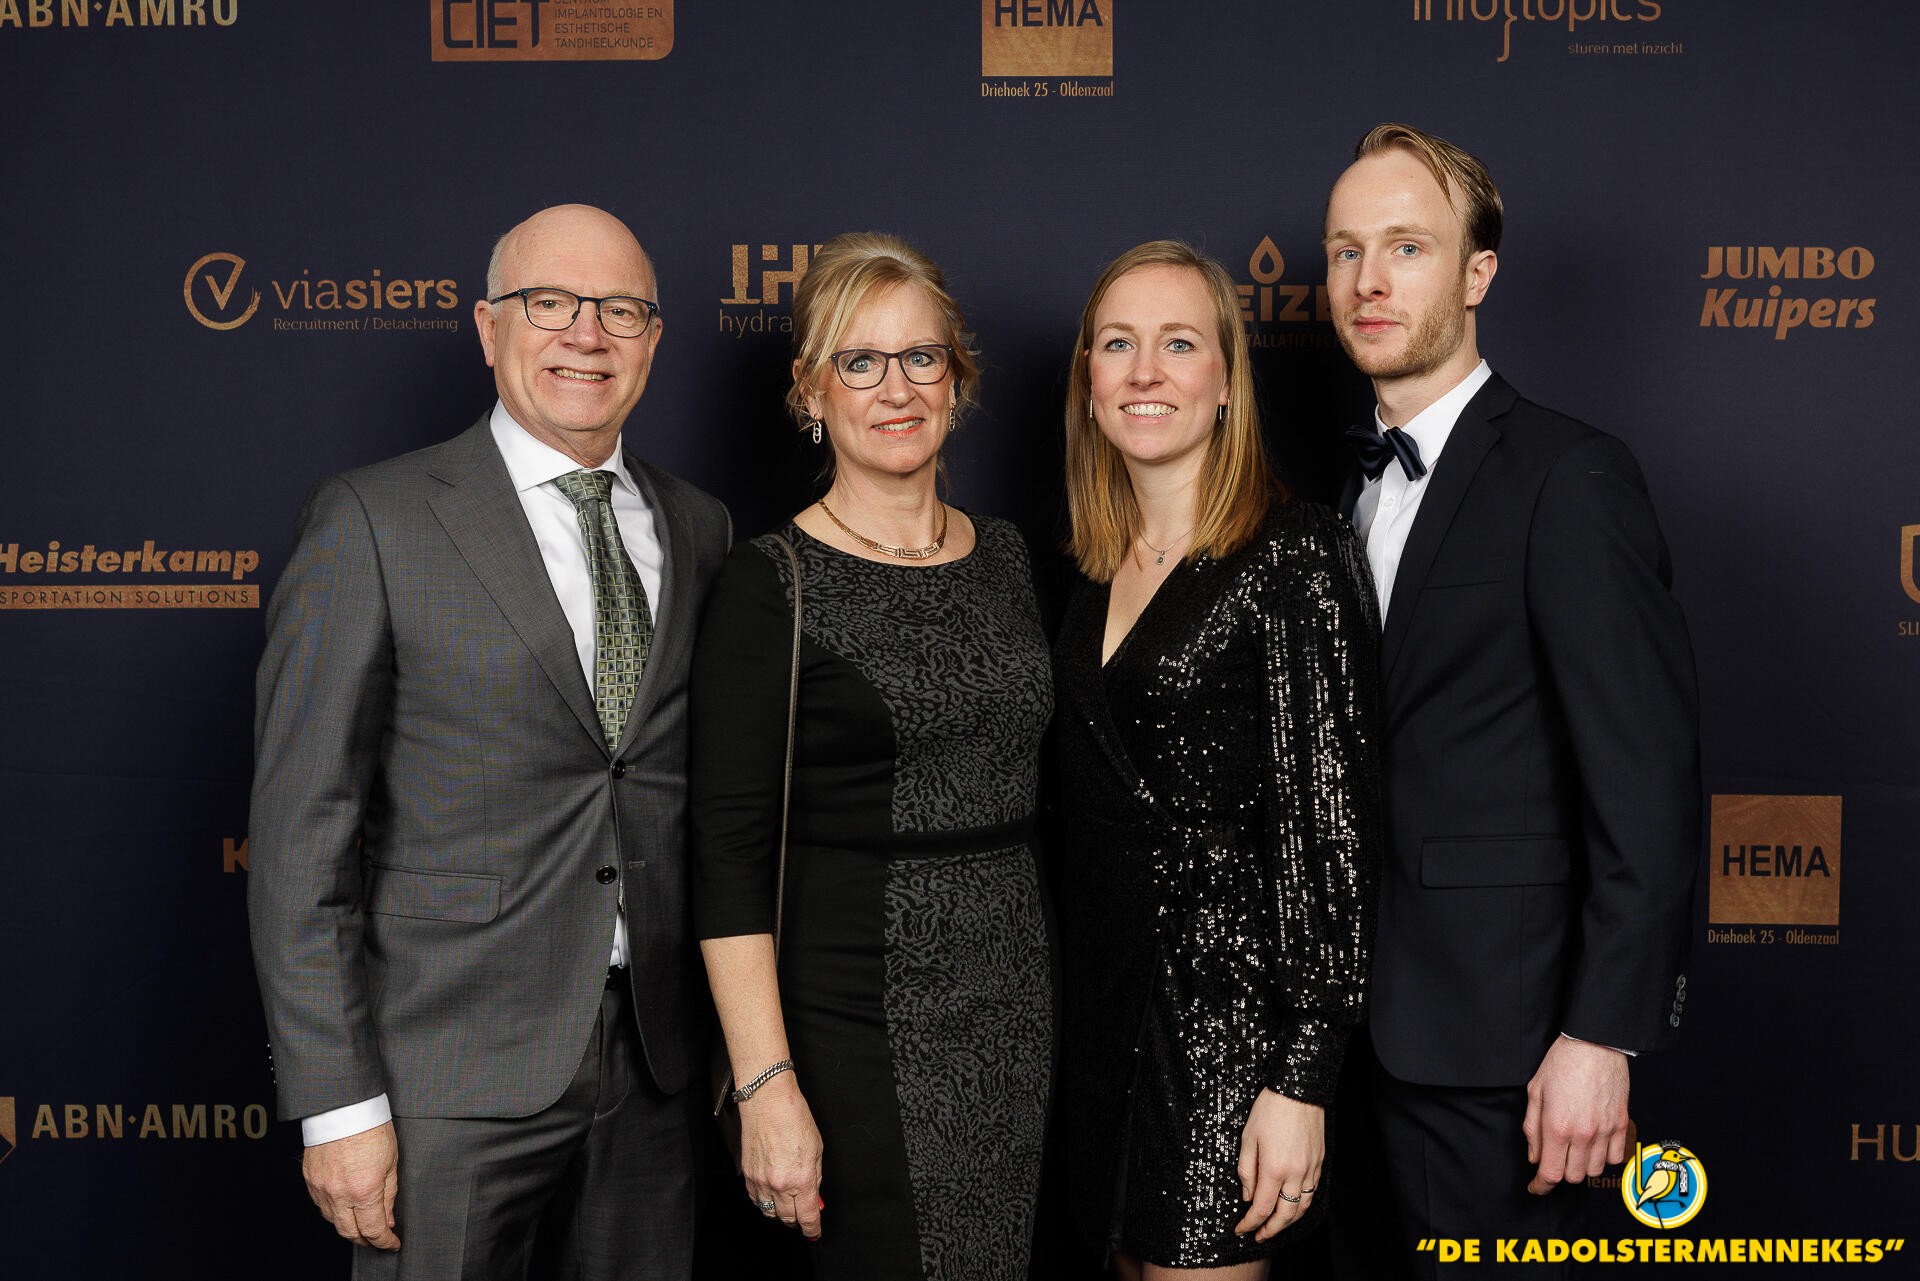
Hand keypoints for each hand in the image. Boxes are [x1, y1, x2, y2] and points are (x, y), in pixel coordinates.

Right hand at [302, 1121, 400, 1249]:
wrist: (344, 1107)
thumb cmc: (371, 1128)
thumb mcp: (391, 1162)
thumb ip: (389, 1195)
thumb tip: (387, 1220)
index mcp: (364, 1191)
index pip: (374, 1230)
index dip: (384, 1242)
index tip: (392, 1243)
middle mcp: (339, 1194)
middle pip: (350, 1233)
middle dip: (365, 1241)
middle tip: (377, 1239)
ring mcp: (321, 1188)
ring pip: (333, 1221)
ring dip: (349, 1227)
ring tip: (362, 1223)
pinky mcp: (310, 1180)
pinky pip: (321, 1205)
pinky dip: (334, 1212)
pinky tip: (345, 1207)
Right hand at [739, 1075, 824, 1240]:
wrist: (767, 1102)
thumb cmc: (794, 1118)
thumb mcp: (817, 1149)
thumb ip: (816, 1177)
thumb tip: (814, 1196)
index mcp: (801, 1179)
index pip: (807, 1216)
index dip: (812, 1229)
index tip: (814, 1233)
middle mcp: (779, 1184)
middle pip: (788, 1218)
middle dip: (797, 1221)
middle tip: (802, 1217)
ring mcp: (761, 1181)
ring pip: (769, 1212)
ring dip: (780, 1213)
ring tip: (787, 1205)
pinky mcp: (748, 1175)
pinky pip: (755, 1200)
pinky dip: (764, 1202)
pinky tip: (771, 1195)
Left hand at [1233, 1089, 1324, 1240]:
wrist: (1298, 1089)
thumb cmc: (1269, 1109)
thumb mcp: (1248, 1137)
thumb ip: (1247, 1170)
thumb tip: (1247, 1195)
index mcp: (1274, 1168)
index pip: (1261, 1208)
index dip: (1250, 1223)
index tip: (1241, 1229)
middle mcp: (1296, 1174)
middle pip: (1285, 1215)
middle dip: (1270, 1230)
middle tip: (1258, 1236)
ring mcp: (1310, 1169)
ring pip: (1302, 1207)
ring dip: (1288, 1222)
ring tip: (1275, 1226)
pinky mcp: (1319, 1162)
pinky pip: (1312, 1191)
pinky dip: (1302, 1205)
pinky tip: (1292, 1206)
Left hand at [1524, 1036, 1629, 1194]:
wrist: (1595, 1043)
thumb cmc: (1562, 1062)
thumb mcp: (1535, 1092)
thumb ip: (1532, 1128)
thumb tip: (1534, 1156)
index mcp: (1557, 1126)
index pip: (1550, 1173)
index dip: (1540, 1186)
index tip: (1535, 1187)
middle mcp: (1583, 1134)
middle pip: (1573, 1176)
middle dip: (1559, 1173)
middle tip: (1553, 1160)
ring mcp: (1605, 1131)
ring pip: (1595, 1171)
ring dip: (1582, 1166)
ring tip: (1573, 1150)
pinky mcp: (1621, 1124)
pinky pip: (1616, 1158)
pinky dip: (1604, 1158)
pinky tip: (1594, 1145)